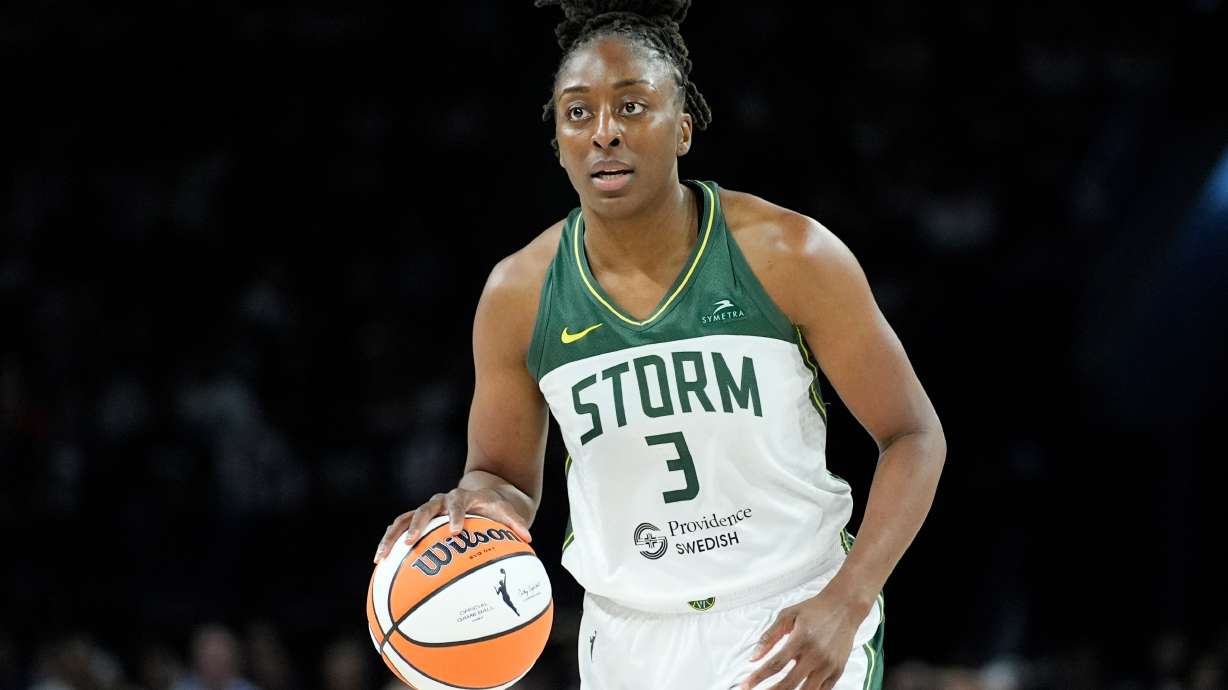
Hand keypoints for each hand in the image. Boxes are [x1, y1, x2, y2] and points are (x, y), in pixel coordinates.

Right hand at [372, 487, 531, 563]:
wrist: (482, 492)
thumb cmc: (496, 505)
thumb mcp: (507, 510)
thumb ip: (516, 522)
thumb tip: (528, 538)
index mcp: (463, 497)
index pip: (458, 502)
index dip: (456, 515)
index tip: (455, 530)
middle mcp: (441, 501)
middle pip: (426, 509)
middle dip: (418, 524)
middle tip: (410, 542)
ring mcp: (427, 510)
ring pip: (405, 519)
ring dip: (392, 537)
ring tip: (381, 558)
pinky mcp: (418, 520)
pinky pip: (400, 530)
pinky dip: (389, 543)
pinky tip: (379, 564)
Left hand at [739, 587, 865, 689]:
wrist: (844, 607)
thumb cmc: (815, 610)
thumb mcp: (787, 615)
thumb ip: (769, 637)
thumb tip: (754, 657)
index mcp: (801, 639)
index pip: (775, 665)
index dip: (757, 678)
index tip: (746, 686)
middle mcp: (815, 655)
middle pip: (789, 683)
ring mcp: (828, 665)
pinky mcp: (838, 671)